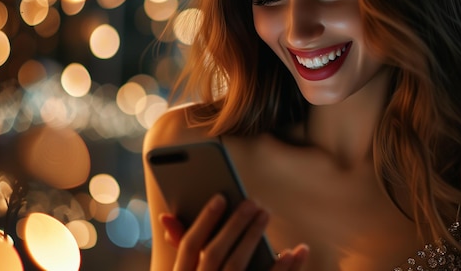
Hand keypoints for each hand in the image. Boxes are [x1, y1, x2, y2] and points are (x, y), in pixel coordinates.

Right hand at [159, 194, 308, 270]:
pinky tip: (294, 251)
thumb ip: (182, 249)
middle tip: (253, 202)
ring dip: (253, 238)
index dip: (204, 220)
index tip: (221, 197)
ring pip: (237, 266)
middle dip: (234, 225)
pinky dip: (282, 269)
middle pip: (215, 254)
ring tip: (265, 215)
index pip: (189, 246)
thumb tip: (166, 215)